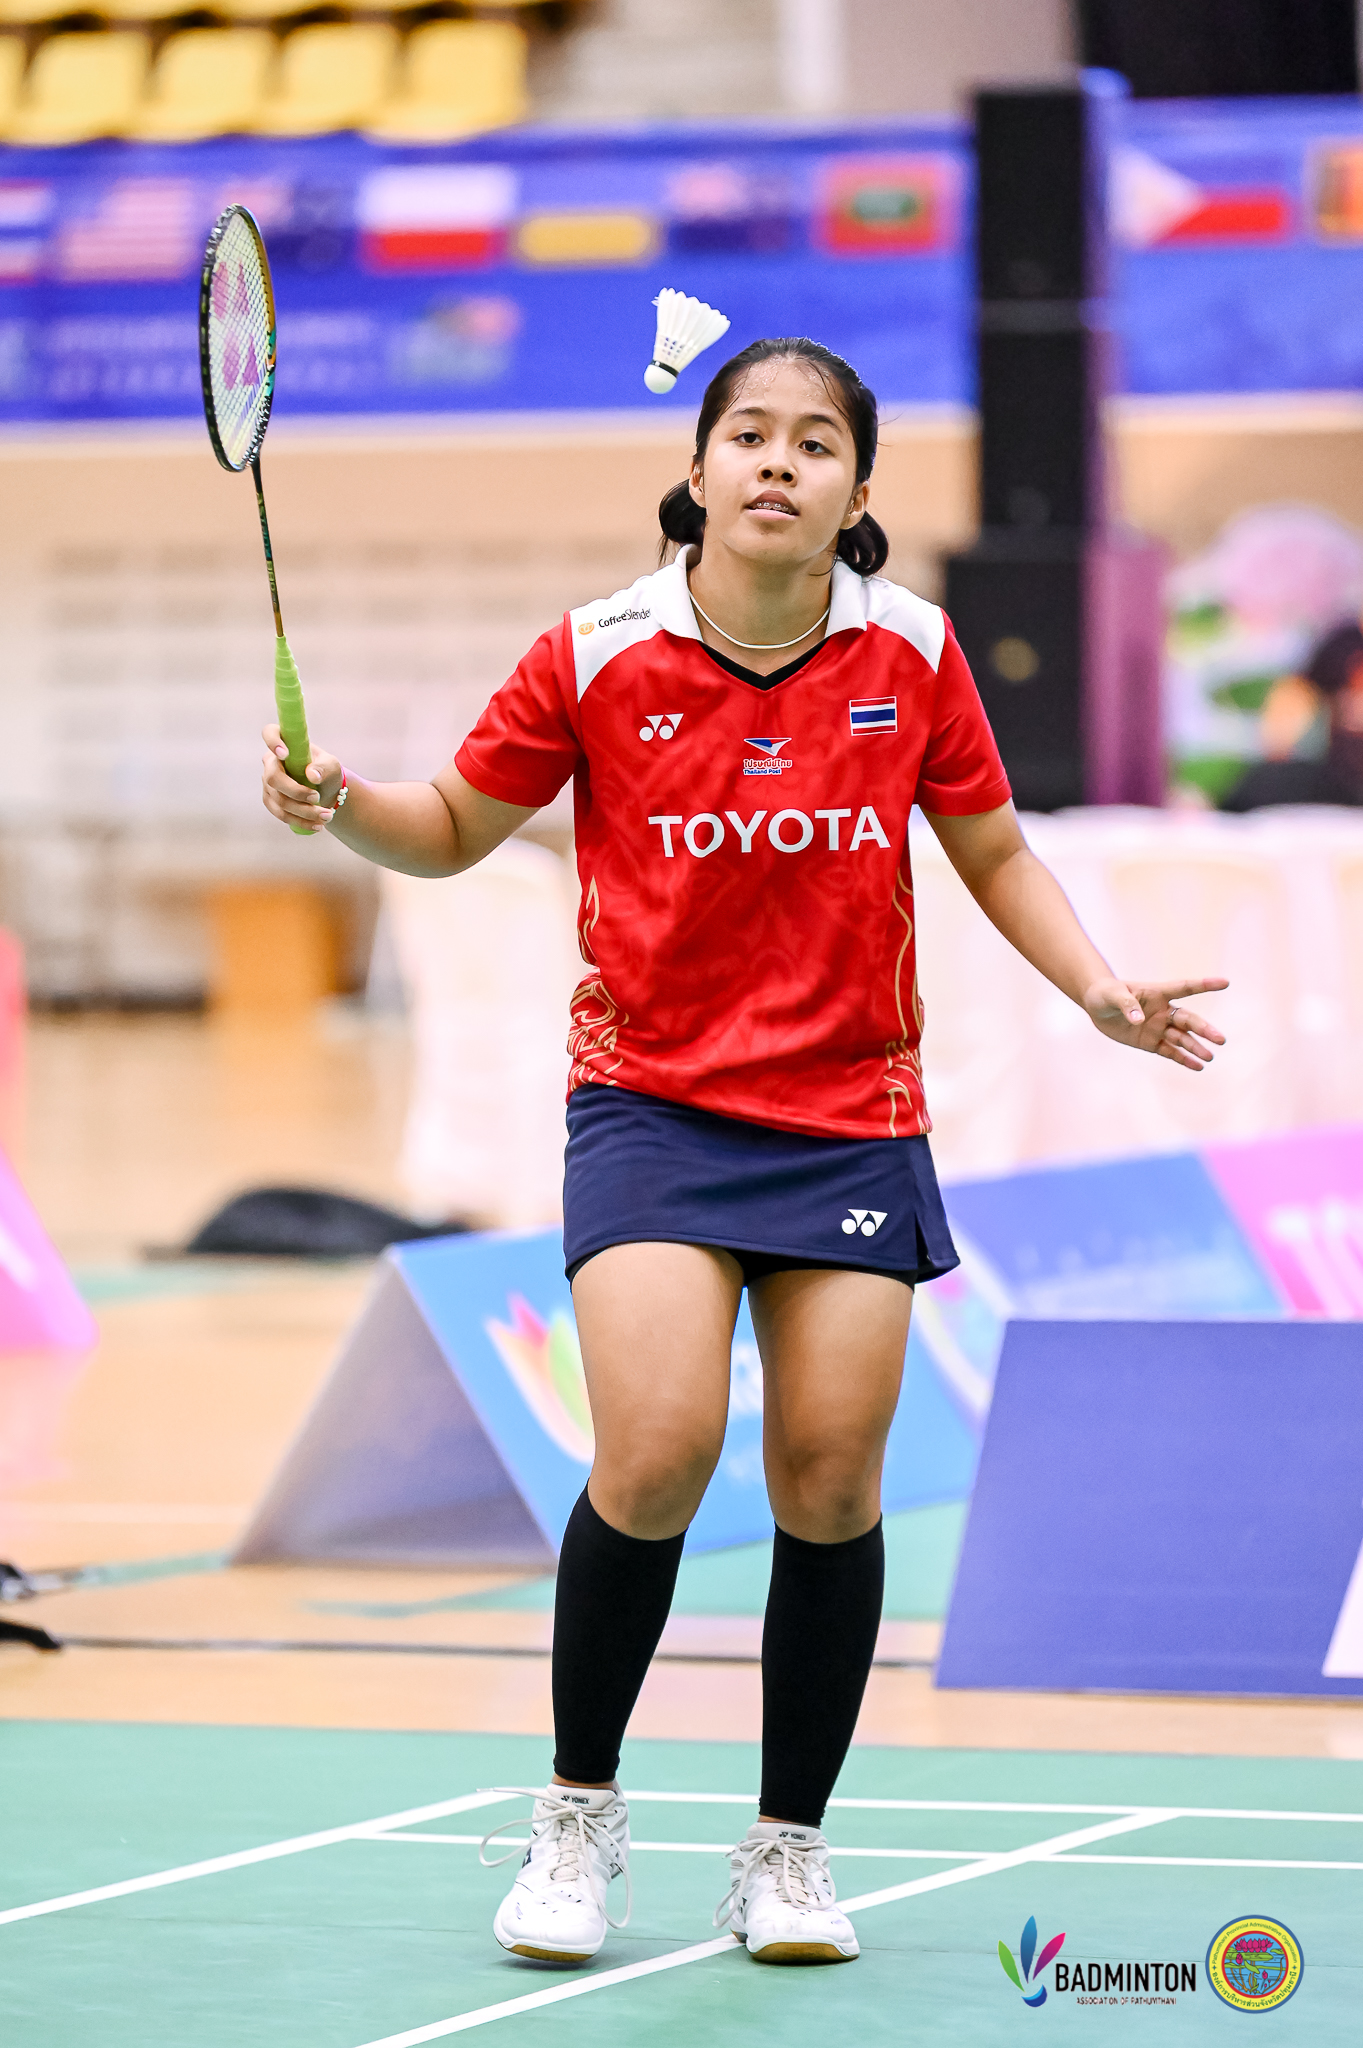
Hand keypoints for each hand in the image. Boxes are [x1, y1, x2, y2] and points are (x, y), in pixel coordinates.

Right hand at [261, 723, 342, 833]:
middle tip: (317, 798)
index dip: (272, 741)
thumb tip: (312, 775)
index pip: (269, 733)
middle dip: (296, 792)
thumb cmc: (326, 771)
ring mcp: (268, 784)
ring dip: (303, 811)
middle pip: (273, 778)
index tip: (284, 754)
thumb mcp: (331, 765)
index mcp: (284, 744)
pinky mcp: (271, 801)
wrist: (325, 790)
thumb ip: (323, 767)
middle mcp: (271, 763)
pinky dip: (300, 821)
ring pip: (279, 800)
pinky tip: (318, 825)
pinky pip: (281, 814)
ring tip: (327, 816)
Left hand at [1084, 975, 1228, 1071]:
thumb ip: (1127, 1005)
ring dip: (1196, 1048)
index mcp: (1158, 993)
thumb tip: (1139, 1020)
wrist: (1097, 1007)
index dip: (1204, 985)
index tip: (1225, 983)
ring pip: (1182, 1038)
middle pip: (1187, 1020)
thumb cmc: (1106, 994)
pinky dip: (1183, 1059)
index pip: (1185, 988)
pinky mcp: (1151, 1042)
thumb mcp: (1113, 995)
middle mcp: (1163, 1011)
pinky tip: (1198, 1067)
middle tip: (1220, 1039)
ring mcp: (1159, 1027)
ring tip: (1210, 1058)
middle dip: (1203, 1029)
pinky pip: (1170, 1052)